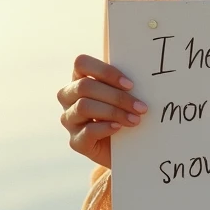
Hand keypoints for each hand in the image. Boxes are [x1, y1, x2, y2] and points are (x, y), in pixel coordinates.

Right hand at [57, 54, 147, 168]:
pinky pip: (87, 131)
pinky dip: (105, 128)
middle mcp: (68, 97)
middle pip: (85, 86)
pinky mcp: (75, 141)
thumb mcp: (123, 94)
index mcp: (79, 78)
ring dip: (114, 112)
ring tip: (135, 119)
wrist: (127, 147)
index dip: (105, 71)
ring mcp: (69, 120)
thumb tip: (141, 70)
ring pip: (84, 107)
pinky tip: (119, 127)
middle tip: (141, 107)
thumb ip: (123, 83)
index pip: (81, 63)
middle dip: (117, 96)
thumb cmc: (125, 112)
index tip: (130, 85)